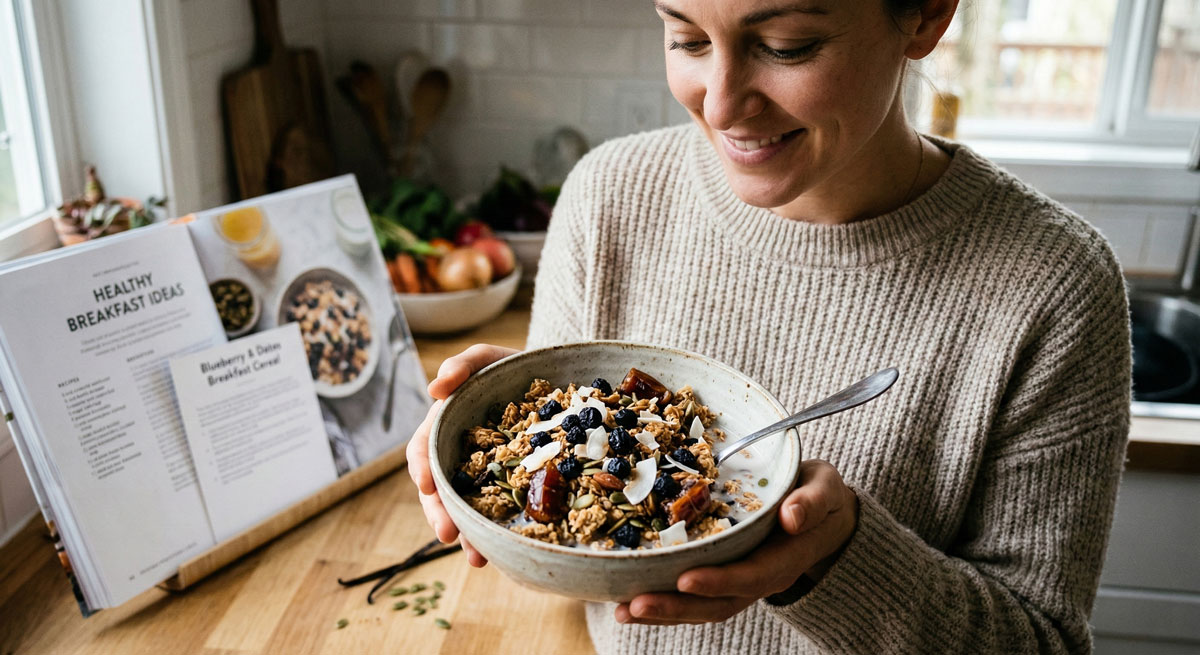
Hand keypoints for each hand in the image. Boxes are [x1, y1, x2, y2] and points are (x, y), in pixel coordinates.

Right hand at [406, 343, 519, 567]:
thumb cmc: (511, 367)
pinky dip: (495, 531)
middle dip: (441, 514)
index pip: (423, 448)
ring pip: (466, 507)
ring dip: (467, 533)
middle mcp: (459, 453)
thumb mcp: (487, 359)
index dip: (422, 468)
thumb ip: (462, 365)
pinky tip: (501, 552)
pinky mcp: (509, 485)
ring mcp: (483, 472)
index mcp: (445, 425)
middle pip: (440, 488)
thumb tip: (436, 387)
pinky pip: (497, 511)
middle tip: (449, 535)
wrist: (551, 379)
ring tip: (476, 557)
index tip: (427, 486)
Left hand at [615, 460, 857, 625]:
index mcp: (785, 558)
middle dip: (675, 607)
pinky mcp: (724, 576)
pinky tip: (628, 597)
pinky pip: (694, 596)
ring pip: (701, 606)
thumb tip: (793, 516)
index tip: (684, 579)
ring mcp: (741, 580)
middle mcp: (760, 577)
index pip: (750, 576)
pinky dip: (663, 599)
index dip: (718, 581)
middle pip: (717, 603)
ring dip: (662, 612)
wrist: (824, 514)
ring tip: (622, 609)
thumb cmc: (820, 495)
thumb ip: (813, 502)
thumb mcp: (825, 489)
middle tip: (634, 604)